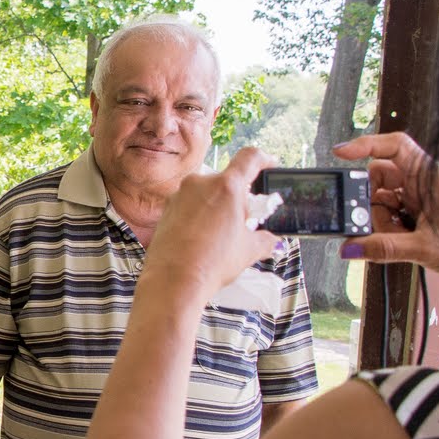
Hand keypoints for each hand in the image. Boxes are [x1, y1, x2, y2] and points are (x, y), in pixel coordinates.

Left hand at [142, 148, 284, 298]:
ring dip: (218, 208)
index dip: (264, 159)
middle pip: (227, 181)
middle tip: (244, 221)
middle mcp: (201, 183)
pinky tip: (203, 239)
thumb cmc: (211, 263)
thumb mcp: (249, 250)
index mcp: (226, 186)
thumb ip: (264, 239)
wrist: (174, 280)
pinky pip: (189, 205)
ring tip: (222, 236)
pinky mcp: (167, 208)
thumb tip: (271, 241)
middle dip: (238, 198)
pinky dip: (200, 216)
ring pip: (207, 193)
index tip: (270, 165)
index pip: (250, 158)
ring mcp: (180, 194)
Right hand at [332, 133, 438, 280]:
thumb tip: (352, 247)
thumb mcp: (423, 250)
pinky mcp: (419, 208)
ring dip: (380, 217)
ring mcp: (421, 195)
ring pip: (383, 195)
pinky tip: (401, 239)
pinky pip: (391, 209)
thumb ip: (384, 248)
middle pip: (381, 175)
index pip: (395, 146)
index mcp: (431, 177)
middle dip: (371, 200)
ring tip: (398, 237)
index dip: (366, 145)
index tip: (341, 154)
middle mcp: (425, 181)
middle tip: (367, 221)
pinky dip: (388, 225)